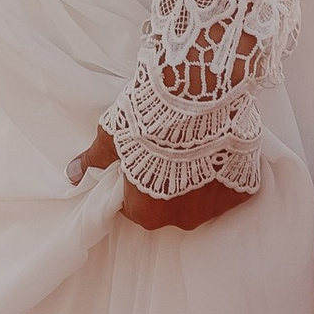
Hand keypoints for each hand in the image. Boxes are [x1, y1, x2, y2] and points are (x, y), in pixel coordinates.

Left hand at [67, 126, 251, 232]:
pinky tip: (219, 146)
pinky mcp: (242, 188)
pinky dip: (225, 169)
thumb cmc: (148, 117)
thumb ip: (95, 160)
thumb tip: (72, 175)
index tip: (142, 161)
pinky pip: (232, 185)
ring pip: (203, 197)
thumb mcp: (112, 135)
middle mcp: (182, 219)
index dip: (136, 182)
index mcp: (146, 213)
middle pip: (171, 206)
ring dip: (199, 178)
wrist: (196, 94)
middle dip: (170, 183)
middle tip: (170, 150)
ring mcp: (215, 206)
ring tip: (196, 145)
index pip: (135, 207)